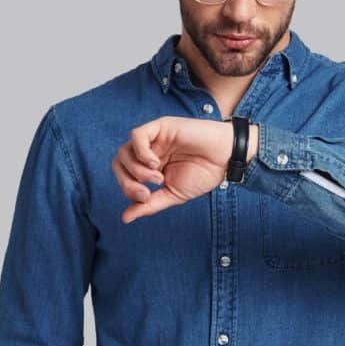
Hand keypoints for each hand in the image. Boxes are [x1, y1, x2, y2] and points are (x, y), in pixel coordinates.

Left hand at [112, 116, 254, 223]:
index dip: (128, 189)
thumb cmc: (203, 175)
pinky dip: (140, 152)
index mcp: (149, 167)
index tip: (146, 198)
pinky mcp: (161, 126)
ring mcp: (153, 138)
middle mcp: (148, 151)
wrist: (226, 159)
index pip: (124, 176)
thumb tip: (125, 218)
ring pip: (124, 150)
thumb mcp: (173, 195)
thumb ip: (149, 205)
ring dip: (136, 170)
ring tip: (157, 178)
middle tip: (145, 193)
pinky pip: (137, 136)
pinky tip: (155, 163)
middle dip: (127, 182)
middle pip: (119, 163)